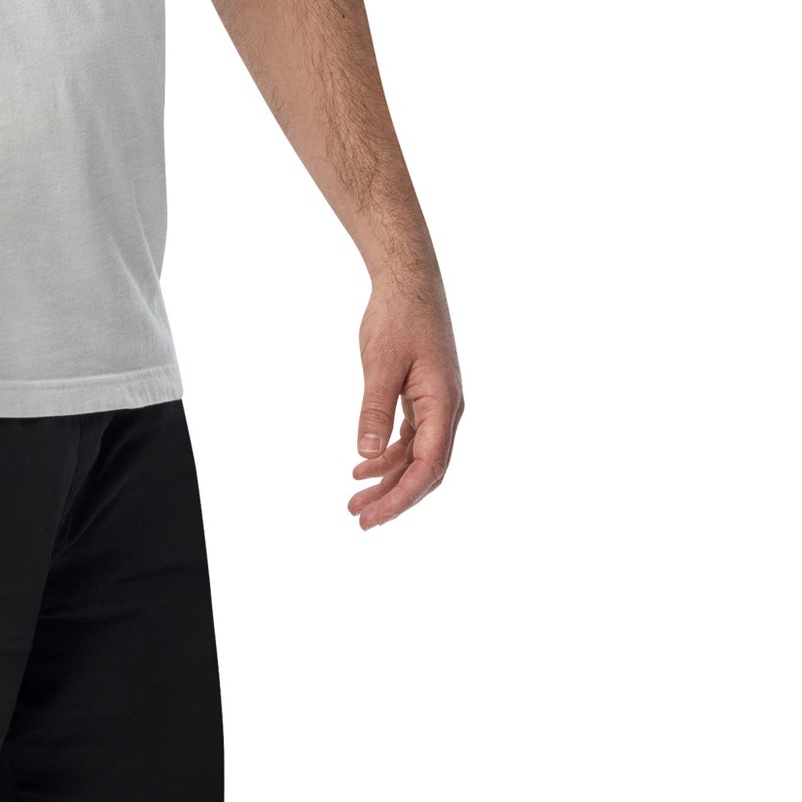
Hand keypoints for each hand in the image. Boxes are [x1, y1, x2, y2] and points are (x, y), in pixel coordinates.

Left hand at [348, 277, 462, 529]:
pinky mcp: (424, 396)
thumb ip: (375, 410)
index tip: (373, 517)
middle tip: (360, 519)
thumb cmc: (398, 317)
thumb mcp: (381, 364)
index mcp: (443, 405)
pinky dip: (388, 455)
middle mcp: (446, 411)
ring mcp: (437, 405)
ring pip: (416, 456)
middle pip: (425, 470)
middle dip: (394, 498)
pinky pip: (410, 437)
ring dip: (388, 479)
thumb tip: (366, 456)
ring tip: (354, 499)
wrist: (410, 281)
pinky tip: (362, 467)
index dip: (401, 497)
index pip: (427, 468)